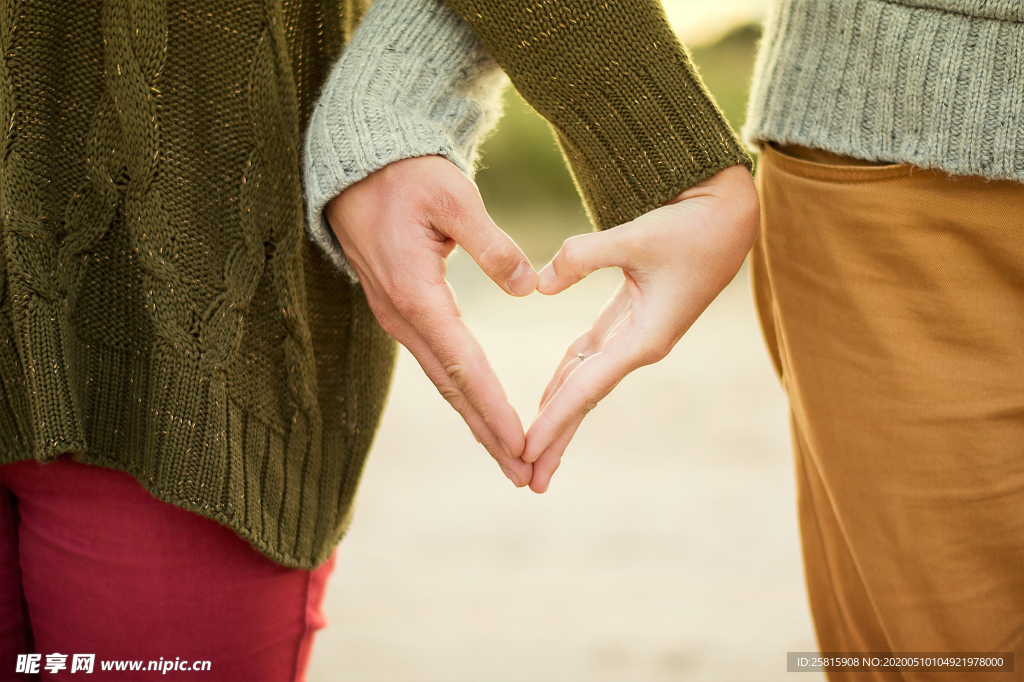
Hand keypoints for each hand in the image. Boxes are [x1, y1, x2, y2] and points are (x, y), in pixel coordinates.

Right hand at [324, 156, 537, 485]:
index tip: (522, 443)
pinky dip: (462, 393)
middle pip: (452, 388)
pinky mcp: (401, 311)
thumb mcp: (453, 197)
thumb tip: (528, 287)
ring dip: (476, 420)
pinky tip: (481, 411)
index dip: (494, 407)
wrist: (356, 168)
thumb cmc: (406, 176)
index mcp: (416, 293)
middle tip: (523, 474)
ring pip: (443, 380)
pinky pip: (436, 362)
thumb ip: (491, 244)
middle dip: (488, 434)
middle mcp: (402, 316)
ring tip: (509, 456)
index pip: (463, 364)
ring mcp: (397, 317)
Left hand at [523, 165, 758, 492]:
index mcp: (645, 338)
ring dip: (559, 415)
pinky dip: (566, 378)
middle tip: (527, 480)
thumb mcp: (636, 236)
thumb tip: (538, 285)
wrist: (729, 215)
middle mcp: (639, 346)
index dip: (554, 421)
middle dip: (556, 439)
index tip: (525, 451)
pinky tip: (548, 397)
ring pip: (586, 382)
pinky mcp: (631, 319)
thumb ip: (583, 257)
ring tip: (532, 451)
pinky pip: (590, 357)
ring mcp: (635, 336)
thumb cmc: (691, 226)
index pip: (587, 389)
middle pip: (585, 400)